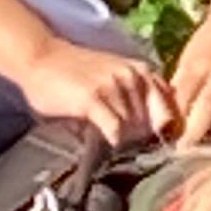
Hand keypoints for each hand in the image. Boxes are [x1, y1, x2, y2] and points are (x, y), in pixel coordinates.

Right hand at [17, 41, 177, 146]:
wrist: (41, 57)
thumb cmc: (75, 72)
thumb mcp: (113, 76)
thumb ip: (134, 97)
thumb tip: (154, 132)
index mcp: (141, 71)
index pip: (170, 108)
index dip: (166, 131)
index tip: (159, 146)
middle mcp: (133, 76)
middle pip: (152, 123)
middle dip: (143, 140)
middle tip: (132, 153)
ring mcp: (114, 86)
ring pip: (134, 128)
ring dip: (126, 143)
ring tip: (116, 150)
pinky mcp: (93, 98)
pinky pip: (114, 129)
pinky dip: (113, 141)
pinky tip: (105, 145)